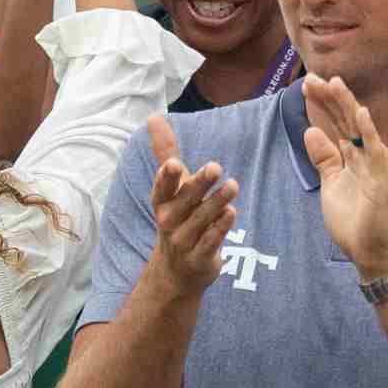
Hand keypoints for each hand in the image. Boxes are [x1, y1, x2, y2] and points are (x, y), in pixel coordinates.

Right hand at [145, 115, 239, 298]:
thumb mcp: (170, 187)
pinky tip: (231, 213)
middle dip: (200, 184)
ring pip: (202, 219)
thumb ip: (165, 152)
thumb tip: (154, 117)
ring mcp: (183, 241)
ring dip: (217, 202)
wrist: (177, 270)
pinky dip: (221, 228)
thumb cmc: (176, 217)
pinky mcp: (200, 258)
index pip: (161, 188)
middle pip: (186, 201)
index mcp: (161, 202)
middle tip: (215, 166)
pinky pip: (211, 241)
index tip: (173, 163)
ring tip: (233, 185)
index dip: (165, 177)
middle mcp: (169, 221)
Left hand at [301, 74, 387, 279]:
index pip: (335, 124)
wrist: (368, 252)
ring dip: (348, 106)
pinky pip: (376, 154)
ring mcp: (374, 167)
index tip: (306, 86)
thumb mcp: (330, 183)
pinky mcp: (381, 182)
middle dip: (330, 99)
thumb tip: (311, 131)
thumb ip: (324, 158)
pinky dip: (369, 133)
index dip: (323, 104)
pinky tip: (362, 114)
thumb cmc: (353, 219)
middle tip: (313, 77)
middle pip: (346, 121)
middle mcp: (364, 157)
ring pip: (360, 130)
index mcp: (350, 157)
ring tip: (336, 83)